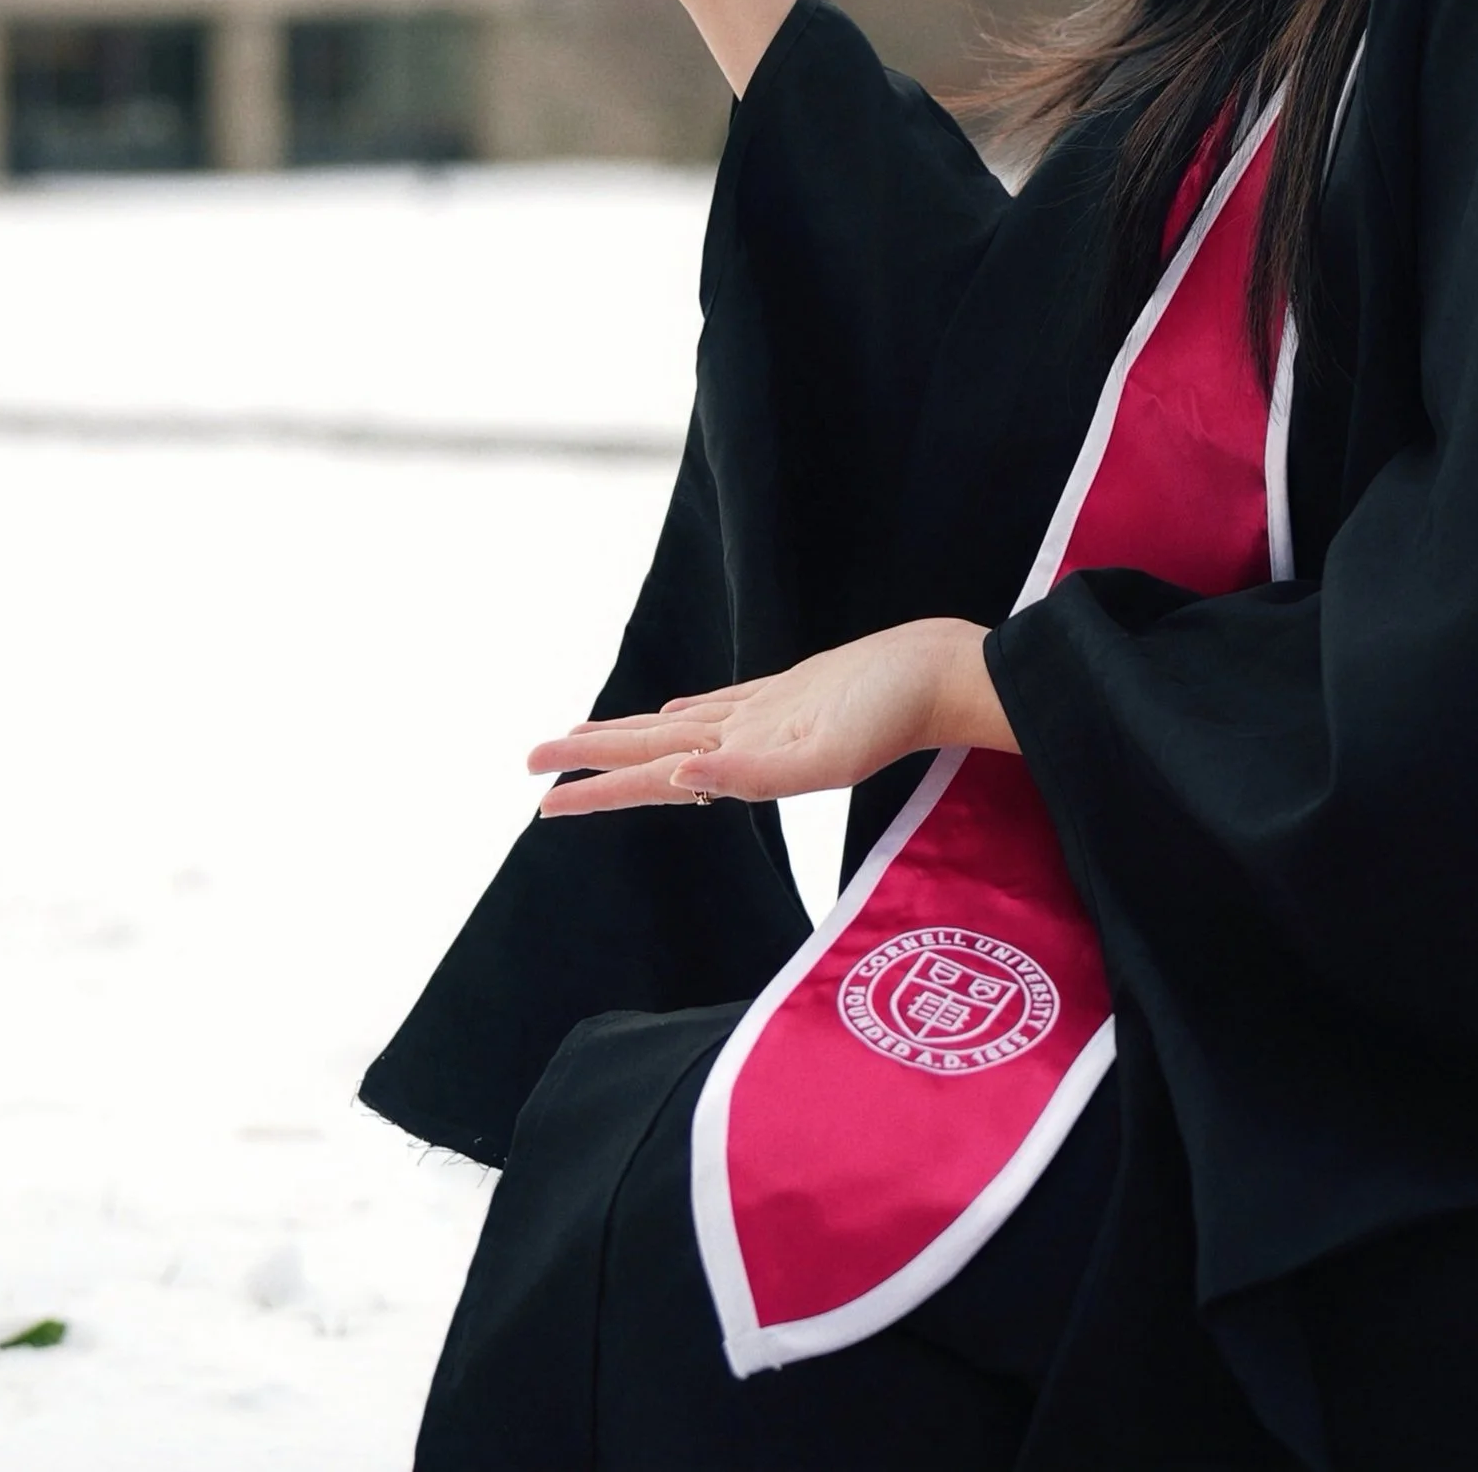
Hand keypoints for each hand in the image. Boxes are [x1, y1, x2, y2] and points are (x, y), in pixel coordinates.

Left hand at [526, 619, 1014, 817]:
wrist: (947, 677)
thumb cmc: (894, 713)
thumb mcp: (823, 752)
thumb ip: (755, 772)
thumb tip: (681, 778)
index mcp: (744, 760)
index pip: (650, 777)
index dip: (596, 789)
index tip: (540, 800)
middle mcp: (744, 741)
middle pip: (651, 749)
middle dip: (591, 759)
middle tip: (529, 763)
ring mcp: (765, 716)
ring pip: (679, 727)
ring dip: (630, 735)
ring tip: (584, 738)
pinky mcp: (788, 693)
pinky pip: (721, 704)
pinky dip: (688, 711)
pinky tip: (673, 712)